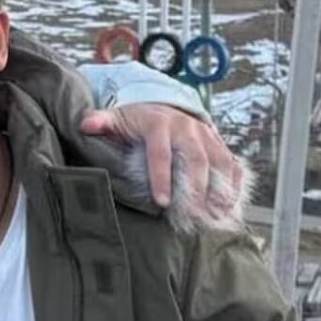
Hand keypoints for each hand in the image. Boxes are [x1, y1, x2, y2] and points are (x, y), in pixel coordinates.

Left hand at [80, 104, 240, 212]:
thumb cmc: (136, 119)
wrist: (163, 105)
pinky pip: (233, 163)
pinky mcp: (218, 144)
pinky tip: (231, 205)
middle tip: (194, 215)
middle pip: (196, 159)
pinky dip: (235, 183)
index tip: (162, 202)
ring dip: (220, 189)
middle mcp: (187, 128)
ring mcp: (206, 135)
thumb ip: (101, 122)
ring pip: (219, 161)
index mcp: (159, 124)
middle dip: (196, 188)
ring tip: (216, 215)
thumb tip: (85, 124)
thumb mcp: (117, 117)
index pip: (161, 153)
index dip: (162, 177)